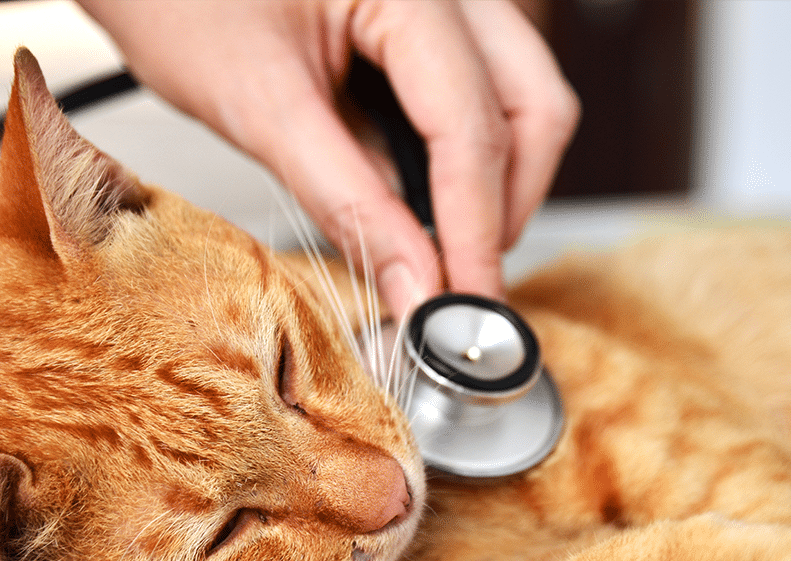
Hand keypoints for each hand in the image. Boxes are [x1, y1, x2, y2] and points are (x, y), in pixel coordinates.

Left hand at [78, 0, 578, 318]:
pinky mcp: (424, 18)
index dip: (475, 228)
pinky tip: (422, 196)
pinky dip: (461, 153)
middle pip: (531, 104)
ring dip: (493, 180)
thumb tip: (413, 279)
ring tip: (440, 245)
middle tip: (462, 279)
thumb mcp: (259, 104)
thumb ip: (347, 198)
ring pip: (519, 97)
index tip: (464, 301)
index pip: (471, 124)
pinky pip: (479, 89)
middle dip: (507, 202)